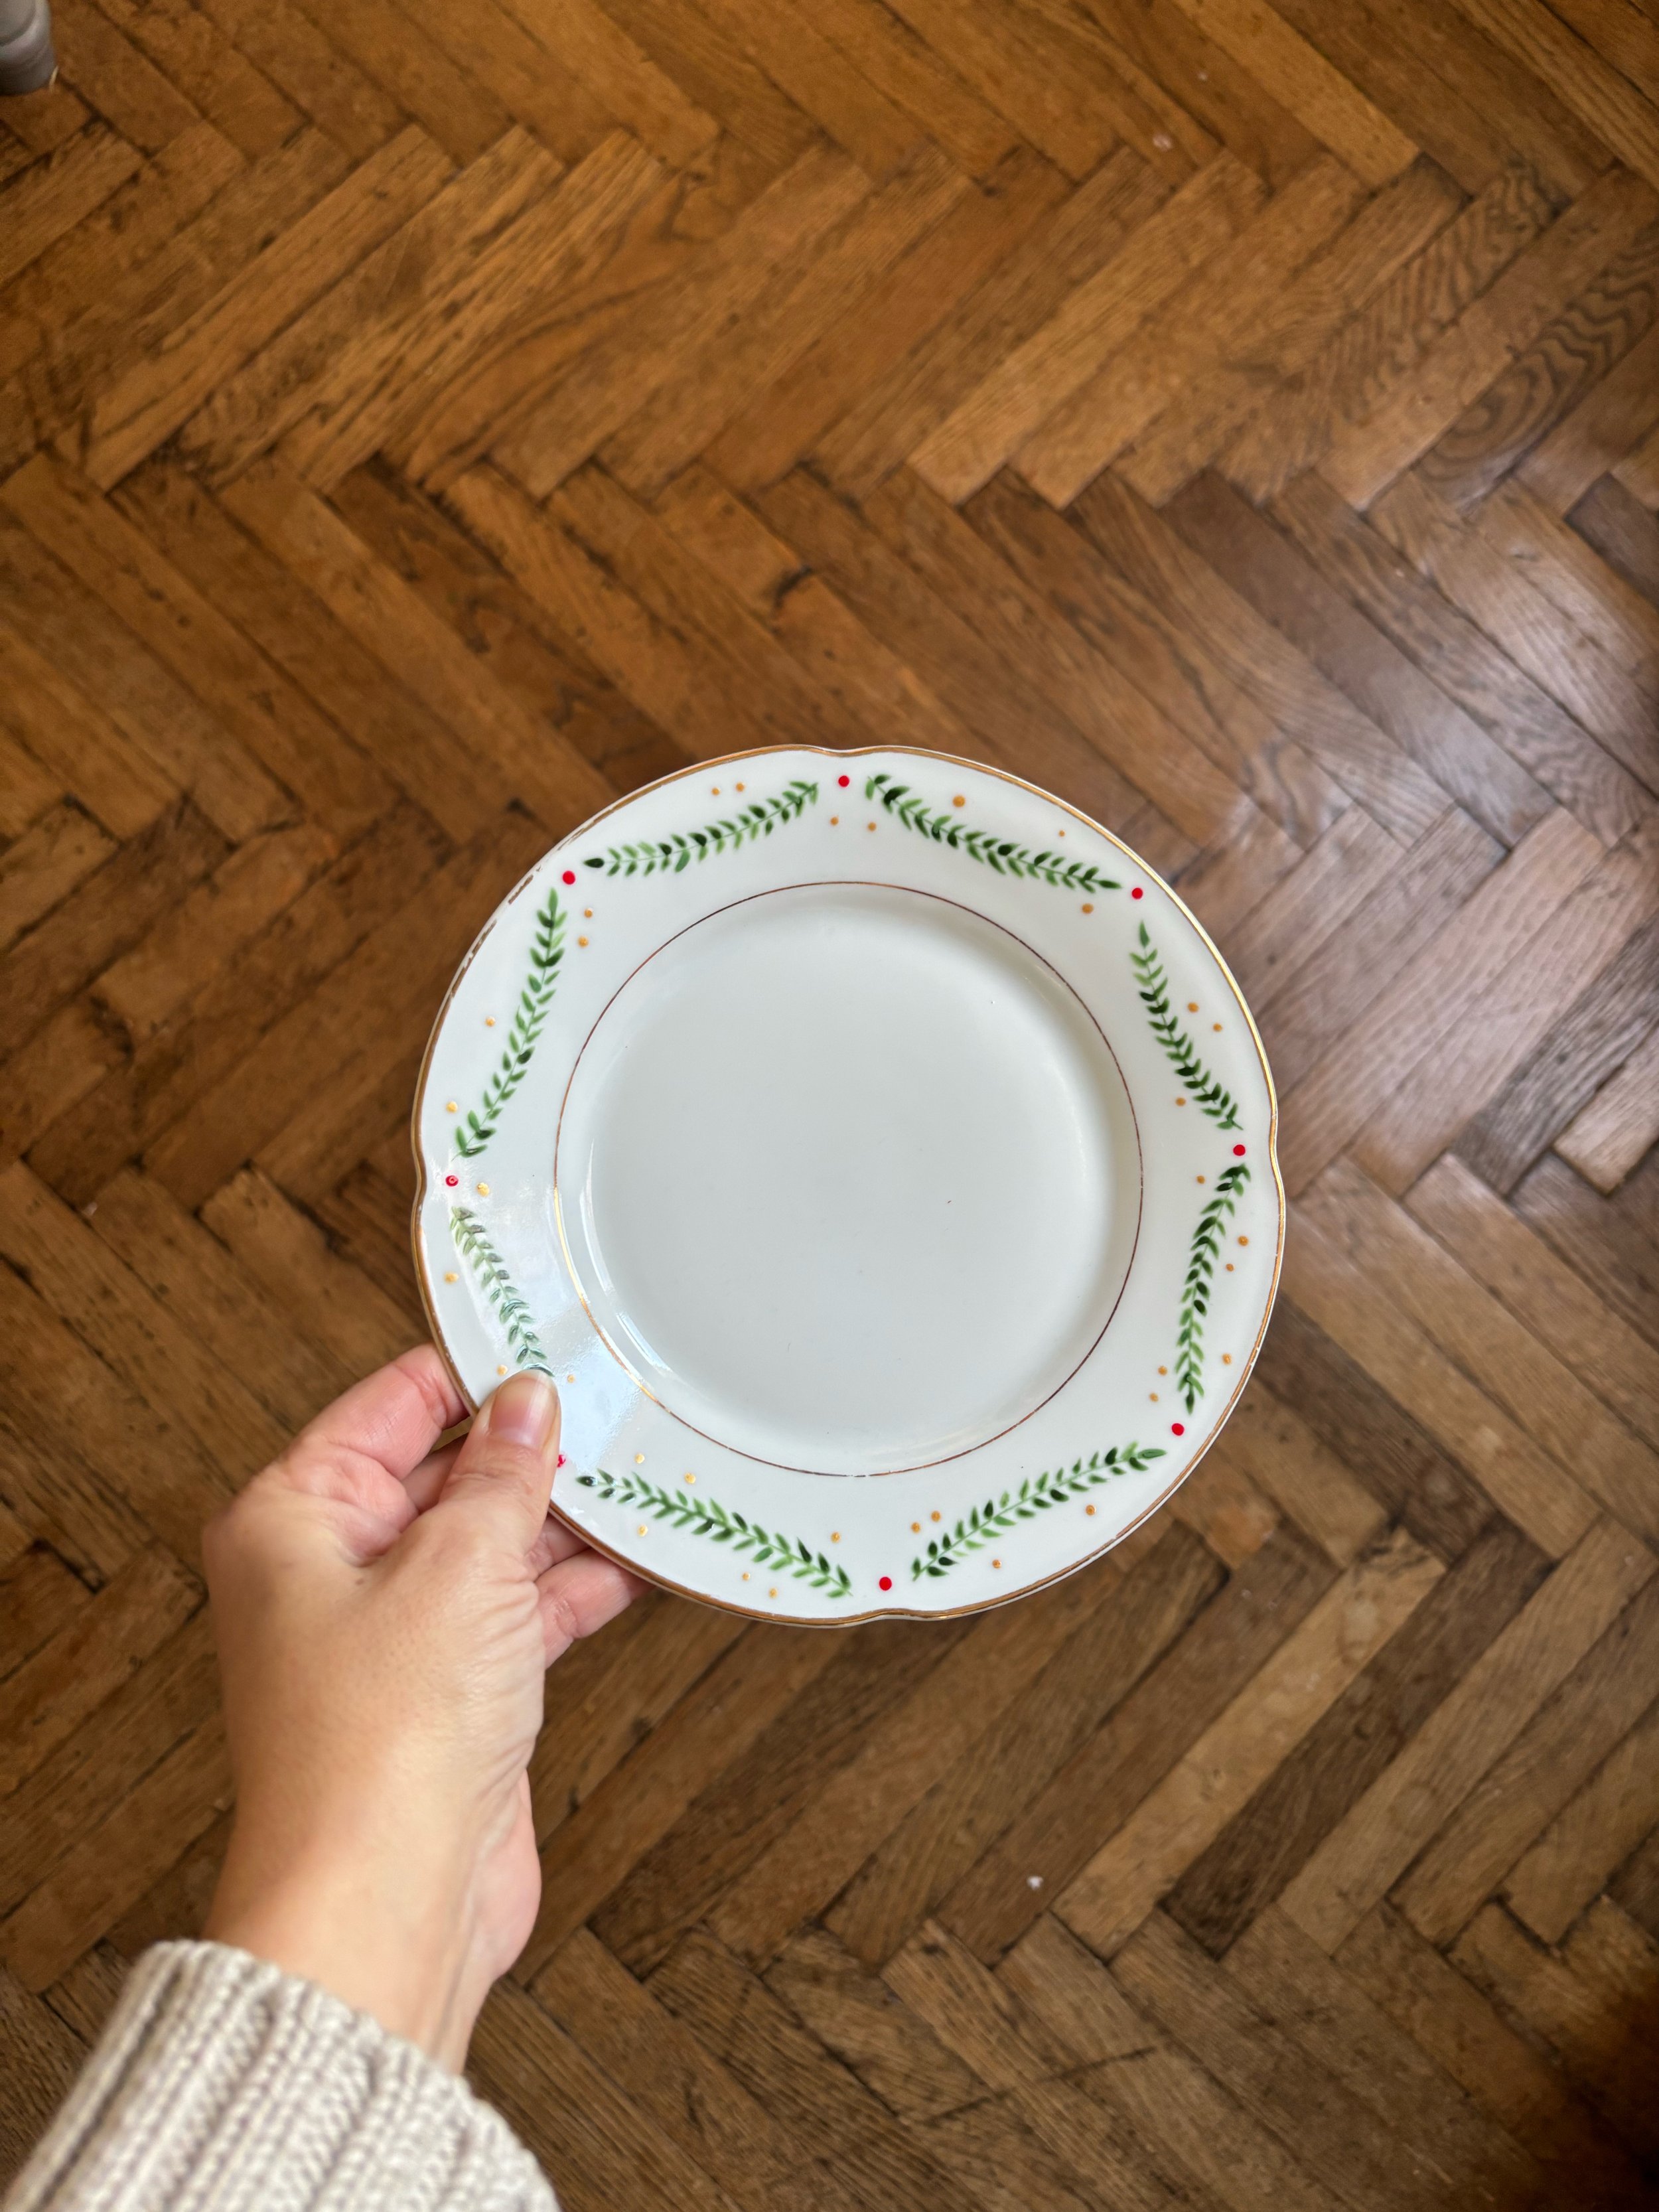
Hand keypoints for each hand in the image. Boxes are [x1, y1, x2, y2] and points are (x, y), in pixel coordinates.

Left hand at [202, 1349, 639, 2068]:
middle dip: (531, 1447)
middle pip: (446, 1472)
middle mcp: (332, 1572)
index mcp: (293, 1519)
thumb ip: (501, 1475)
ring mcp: (394, 1636)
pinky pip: (520, 1613)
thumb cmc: (375, 1750)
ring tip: (645, 1476)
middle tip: (615, 1406)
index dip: (473, 1369)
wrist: (384, 1905)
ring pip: (492, 1543)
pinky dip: (577, 1588)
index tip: (544, 1336)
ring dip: (566, 1518)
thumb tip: (526, 1405)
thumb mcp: (457, 1567)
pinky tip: (640, 1561)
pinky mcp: (449, 1694)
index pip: (391, 1404)